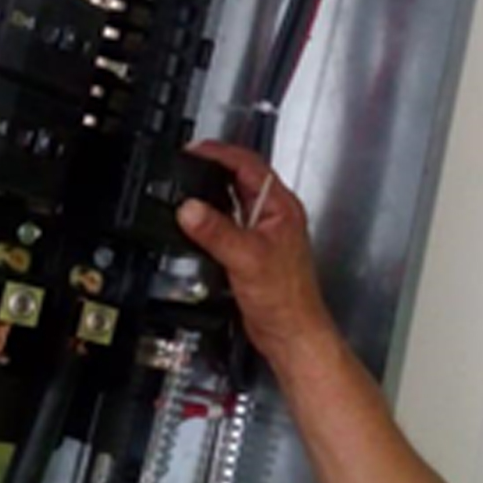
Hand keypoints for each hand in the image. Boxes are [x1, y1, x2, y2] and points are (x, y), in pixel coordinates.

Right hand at [176, 140, 336, 363]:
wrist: (292, 333)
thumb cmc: (287, 300)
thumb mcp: (246, 258)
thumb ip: (217, 231)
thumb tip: (190, 208)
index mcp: (282, 208)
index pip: (250, 165)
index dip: (221, 153)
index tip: (196, 149)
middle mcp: (276, 217)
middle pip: (244, 178)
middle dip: (216, 166)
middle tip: (190, 161)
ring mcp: (266, 234)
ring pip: (238, 200)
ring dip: (215, 191)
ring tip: (191, 185)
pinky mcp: (255, 252)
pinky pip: (232, 223)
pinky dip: (214, 217)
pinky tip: (201, 224)